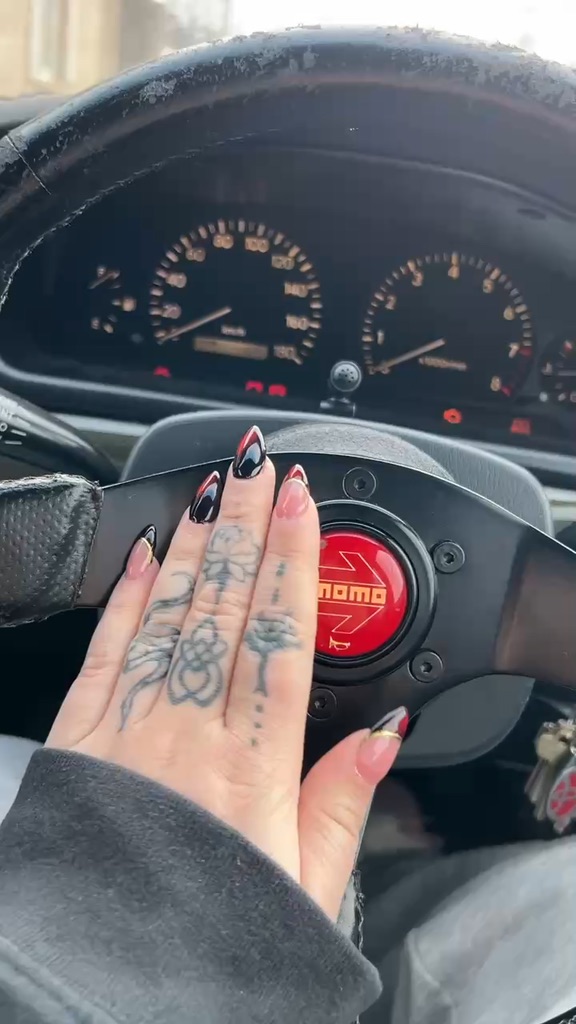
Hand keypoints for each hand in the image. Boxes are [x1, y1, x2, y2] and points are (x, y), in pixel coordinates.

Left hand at [47, 426, 406, 920]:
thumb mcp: (305, 889)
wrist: (103, 978)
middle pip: (223, 605)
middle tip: (257, 465)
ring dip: (192, 544)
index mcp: (250, 766)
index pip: (279, 635)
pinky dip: (123, 597)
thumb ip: (343, 805)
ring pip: (166, 613)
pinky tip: (139, 555)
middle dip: (245, 525)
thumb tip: (383, 737)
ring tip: (211, 489)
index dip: (293, 560)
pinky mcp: (78, 738)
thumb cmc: (208, 937)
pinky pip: (103, 650)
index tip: (302, 503)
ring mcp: (127, 728)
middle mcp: (187, 733)